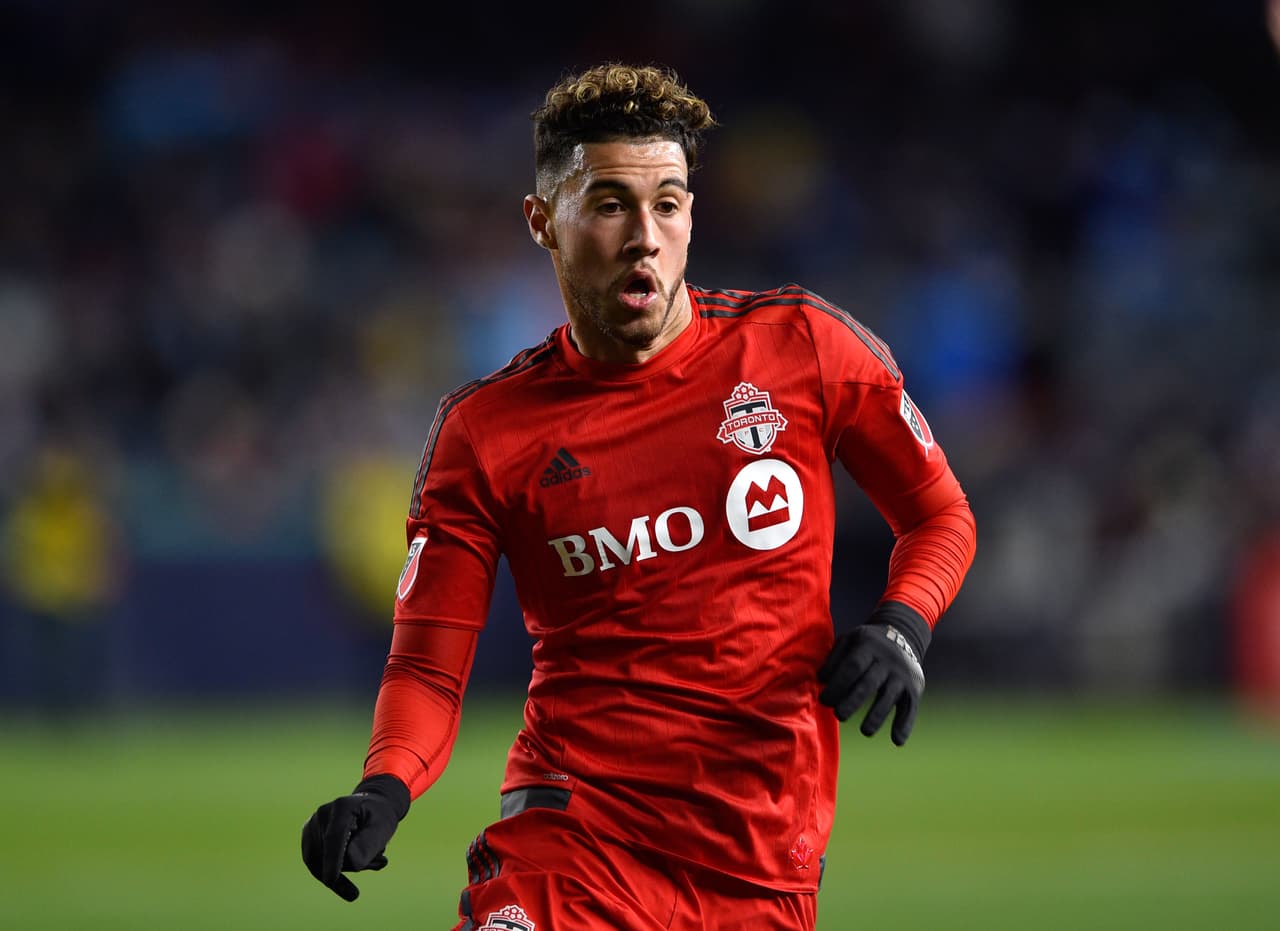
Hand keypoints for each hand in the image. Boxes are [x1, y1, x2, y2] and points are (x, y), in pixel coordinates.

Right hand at [301, 774, 409, 900]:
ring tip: (374, 860)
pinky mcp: (308, 839)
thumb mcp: (383, 826)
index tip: (331, 880)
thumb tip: (352, 862)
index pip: (334, 837)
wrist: (371, 807)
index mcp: (342, 807)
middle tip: (381, 861)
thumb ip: (369, 843)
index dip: (332, 859)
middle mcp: (321, 815)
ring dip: (346, 869)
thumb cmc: (379, 816)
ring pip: (320, 863)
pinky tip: (357, 870)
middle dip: (353, 866)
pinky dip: (336, 870)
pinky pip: (317, 864)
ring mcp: (311, 827)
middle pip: (328, 854)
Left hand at [818, 603, 928, 745]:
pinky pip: (910, 708)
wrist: (902, 634)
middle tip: (839, 715)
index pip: (852, 666)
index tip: (824, 700)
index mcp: (868, 645)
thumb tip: (821, 680)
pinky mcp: (914, 687)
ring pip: (890, 697)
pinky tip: (896, 741)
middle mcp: (888, 659)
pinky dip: (905, 725)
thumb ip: (834, 658)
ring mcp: (903, 674)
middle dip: (853, 702)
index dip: (837, 684)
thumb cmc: (866, 643)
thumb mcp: (849, 639)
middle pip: (869, 683)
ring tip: (865, 731)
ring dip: (878, 716)